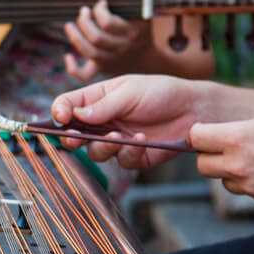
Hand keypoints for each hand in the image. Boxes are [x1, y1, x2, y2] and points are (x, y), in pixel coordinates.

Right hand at [51, 74, 208, 168]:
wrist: (194, 110)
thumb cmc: (162, 92)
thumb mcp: (131, 91)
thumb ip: (103, 105)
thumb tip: (75, 115)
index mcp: (97, 99)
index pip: (67, 106)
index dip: (59, 113)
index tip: (61, 118)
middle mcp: (102, 122)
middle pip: (73, 136)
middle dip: (70, 138)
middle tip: (74, 138)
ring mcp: (116, 140)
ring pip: (95, 153)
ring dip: (102, 146)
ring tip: (118, 136)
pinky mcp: (133, 156)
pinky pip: (122, 162)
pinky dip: (129, 152)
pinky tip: (142, 139)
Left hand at [64, 0, 151, 81]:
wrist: (147, 61)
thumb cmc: (141, 29)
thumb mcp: (144, 11)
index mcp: (132, 32)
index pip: (109, 24)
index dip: (99, 11)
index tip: (100, 3)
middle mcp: (121, 48)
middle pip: (96, 38)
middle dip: (85, 22)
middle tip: (83, 12)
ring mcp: (111, 60)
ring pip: (89, 53)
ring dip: (75, 38)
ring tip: (69, 25)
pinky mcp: (102, 70)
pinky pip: (85, 75)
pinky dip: (73, 68)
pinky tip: (67, 56)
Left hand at [190, 112, 253, 207]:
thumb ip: (237, 131)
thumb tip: (216, 140)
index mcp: (236, 139)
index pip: (195, 138)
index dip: (199, 135)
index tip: (206, 135)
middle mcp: (237, 166)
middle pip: (201, 166)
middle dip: (210, 158)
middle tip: (227, 151)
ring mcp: (249, 187)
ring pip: (225, 181)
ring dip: (233, 173)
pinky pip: (247, 193)